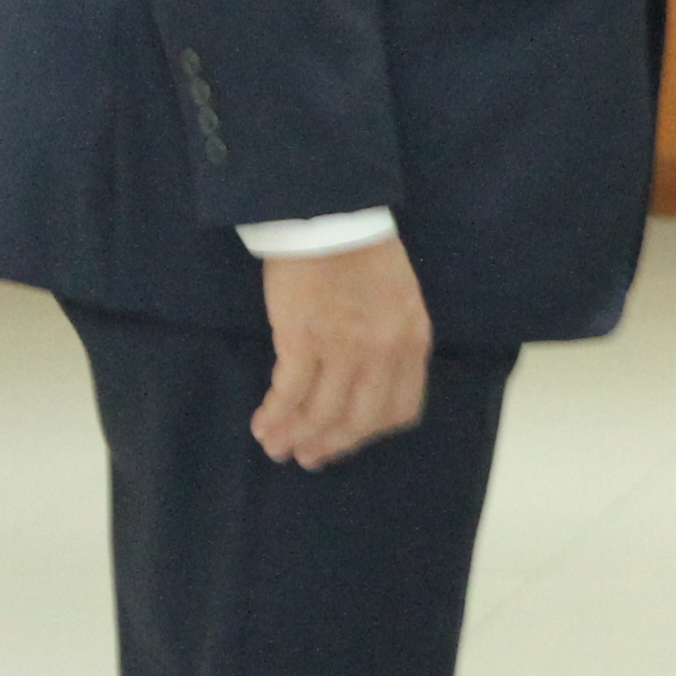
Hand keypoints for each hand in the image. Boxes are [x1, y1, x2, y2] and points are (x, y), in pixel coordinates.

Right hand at [255, 236, 432, 469]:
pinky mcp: (303, 340)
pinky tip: (263, 425)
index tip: (348, 441)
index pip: (400, 410)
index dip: (370, 434)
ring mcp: (344, 349)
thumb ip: (393, 342)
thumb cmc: (362, 254)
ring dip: (296, 436)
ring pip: (322, 414)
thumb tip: (369, 382)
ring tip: (276, 447)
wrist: (330, 217)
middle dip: (331, 445)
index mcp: (412, 343)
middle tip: (308, 458)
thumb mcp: (400, 301)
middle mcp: (384, 353)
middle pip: (360, 421)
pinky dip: (276, 416)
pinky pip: (290, 394)